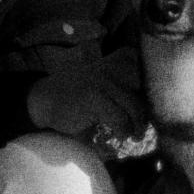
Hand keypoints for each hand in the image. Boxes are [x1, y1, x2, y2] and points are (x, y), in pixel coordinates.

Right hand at [27, 47, 147, 140]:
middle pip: (139, 89)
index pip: (135, 57)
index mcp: (108, 64)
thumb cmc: (71, 99)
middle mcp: (107, 70)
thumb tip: (143, 110)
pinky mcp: (94, 99)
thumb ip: (116, 91)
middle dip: (144, 111)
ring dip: (137, 124)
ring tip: (135, 135)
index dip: (146, 74)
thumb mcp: (95, 86)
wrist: (43, 101)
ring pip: (133, 105)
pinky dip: (123, 130)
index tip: (150, 97)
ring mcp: (101, 83)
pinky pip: (119, 118)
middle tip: (143, 127)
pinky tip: (119, 136)